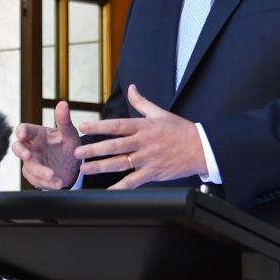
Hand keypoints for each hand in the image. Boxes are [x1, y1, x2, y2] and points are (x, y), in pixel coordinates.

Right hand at [11, 101, 81, 189]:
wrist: (75, 167)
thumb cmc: (68, 146)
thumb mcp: (69, 134)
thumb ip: (64, 121)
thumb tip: (63, 103)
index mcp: (37, 134)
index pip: (23, 129)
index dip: (21, 132)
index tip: (22, 135)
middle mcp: (31, 148)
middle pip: (17, 148)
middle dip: (20, 152)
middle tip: (27, 156)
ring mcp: (32, 162)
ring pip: (28, 167)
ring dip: (39, 171)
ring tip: (53, 174)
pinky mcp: (35, 176)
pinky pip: (37, 180)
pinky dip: (48, 183)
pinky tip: (58, 183)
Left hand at [74, 84, 206, 189]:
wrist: (202, 148)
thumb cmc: (181, 130)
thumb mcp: (160, 113)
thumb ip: (142, 102)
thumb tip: (131, 87)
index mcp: (144, 126)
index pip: (117, 125)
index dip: (98, 126)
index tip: (82, 127)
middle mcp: (143, 142)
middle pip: (114, 146)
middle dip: (94, 149)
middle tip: (77, 152)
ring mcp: (148, 158)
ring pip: (120, 163)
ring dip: (101, 166)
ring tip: (84, 169)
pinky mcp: (153, 172)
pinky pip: (133, 181)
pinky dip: (120, 187)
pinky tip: (107, 191)